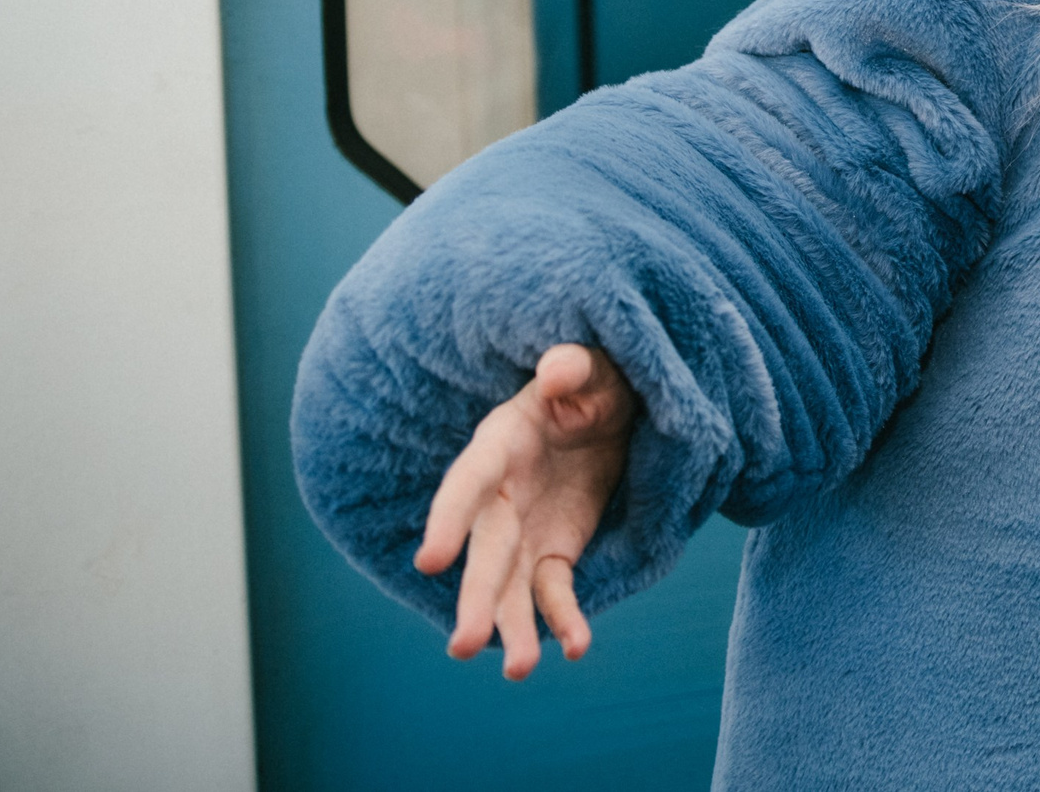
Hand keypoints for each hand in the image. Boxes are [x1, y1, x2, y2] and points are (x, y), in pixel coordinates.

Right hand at [415, 343, 636, 679]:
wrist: (610, 409)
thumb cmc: (592, 381)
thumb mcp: (592, 367)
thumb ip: (574, 369)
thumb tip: (558, 373)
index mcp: (500, 445)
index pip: (468, 484)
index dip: (449, 520)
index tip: (430, 562)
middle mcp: (502, 497)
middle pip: (484, 553)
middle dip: (475, 598)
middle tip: (462, 647)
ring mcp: (525, 530)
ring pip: (509, 587)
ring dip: (513, 628)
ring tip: (521, 671)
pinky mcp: (555, 551)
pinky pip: (555, 591)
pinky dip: (564, 619)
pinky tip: (577, 648)